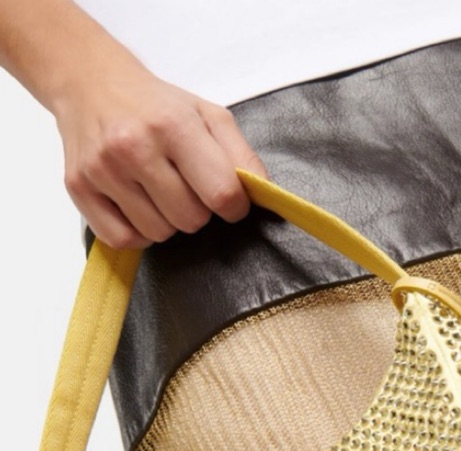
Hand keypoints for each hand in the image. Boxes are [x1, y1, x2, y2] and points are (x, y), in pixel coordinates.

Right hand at [53, 61, 267, 248]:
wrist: (90, 83)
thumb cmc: (156, 105)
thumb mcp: (208, 115)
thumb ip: (241, 156)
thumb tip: (263, 195)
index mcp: (173, 125)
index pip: (221, 193)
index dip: (234, 206)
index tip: (228, 199)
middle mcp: (134, 146)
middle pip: (190, 219)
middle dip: (197, 210)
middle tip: (185, 186)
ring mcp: (103, 169)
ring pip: (159, 233)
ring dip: (167, 221)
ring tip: (158, 191)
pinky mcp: (79, 188)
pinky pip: (123, 240)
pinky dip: (138, 233)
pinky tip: (138, 207)